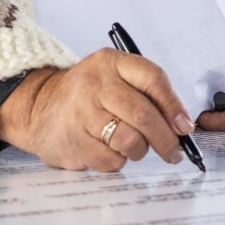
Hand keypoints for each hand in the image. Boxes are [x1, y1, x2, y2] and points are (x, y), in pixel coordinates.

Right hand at [0, 49, 193, 171]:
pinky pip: (111, 160)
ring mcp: (80, 112)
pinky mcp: (73, 141)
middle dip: (165, 139)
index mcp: (110, 62)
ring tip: (130, 146)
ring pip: (130, 141)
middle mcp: (94, 83)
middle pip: (143, 114)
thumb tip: (181, 125)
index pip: (152, 78)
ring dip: (138, 150)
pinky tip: (105, 149)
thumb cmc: (87, 95)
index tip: (185, 126)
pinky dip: (116, 161)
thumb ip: (147, 94)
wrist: (39, 106)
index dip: (173, 105)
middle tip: (173, 152)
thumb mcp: (114, 78)